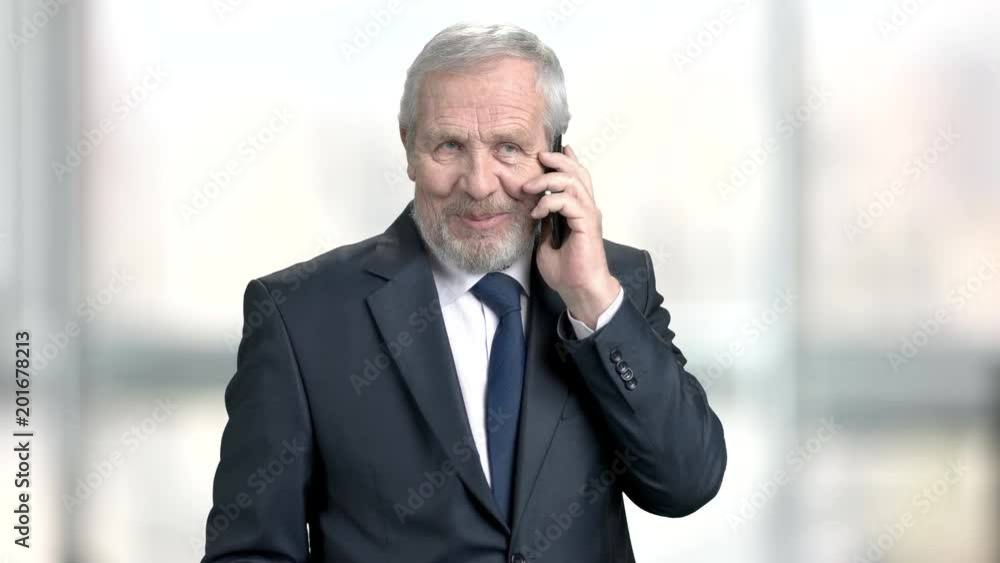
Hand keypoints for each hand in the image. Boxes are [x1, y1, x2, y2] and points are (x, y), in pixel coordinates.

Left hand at [522, 145, 620, 328]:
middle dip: (557, 160)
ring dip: (547, 180)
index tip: (548, 151)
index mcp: (579, 210)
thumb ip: (545, 224)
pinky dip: (549, 202)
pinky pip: (568, 202)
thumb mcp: (546, 242)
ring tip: (528, 187)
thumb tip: (536, 211)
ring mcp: (588, 215)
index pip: (576, 177)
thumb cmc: (568, 271)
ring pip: (572, 182)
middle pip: (577, 172)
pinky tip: (537, 212)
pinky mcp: (586, 224)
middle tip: (539, 156)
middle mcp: (586, 208)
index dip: (565, 160)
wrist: (579, 290)